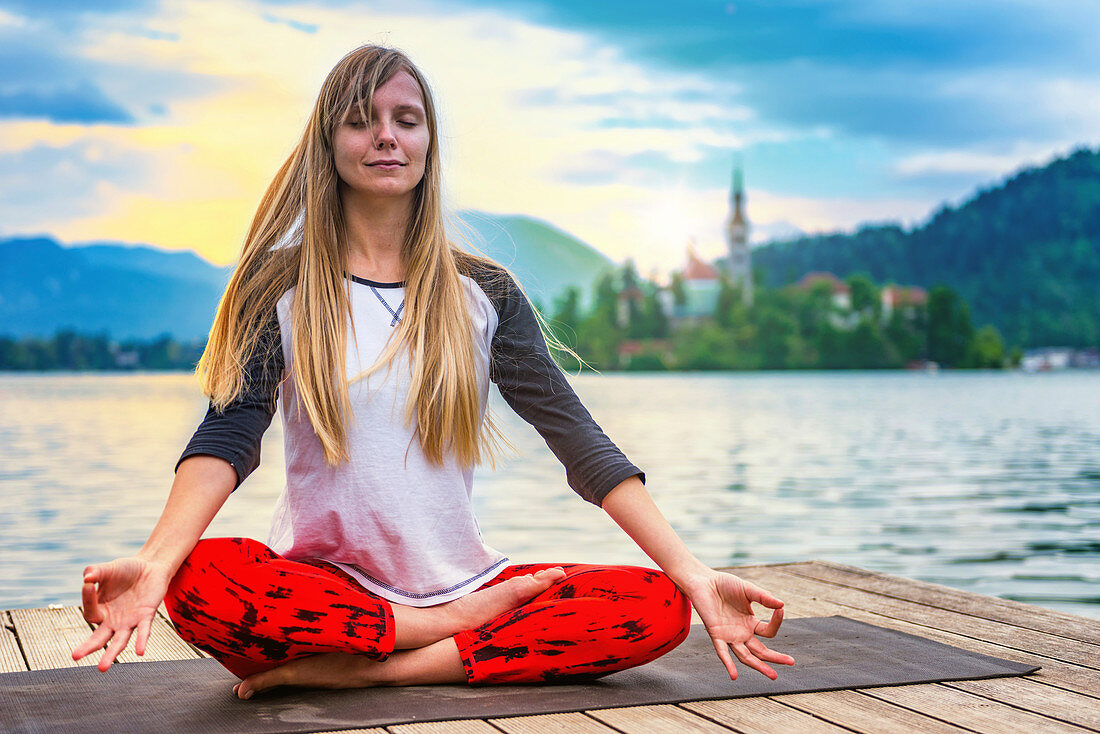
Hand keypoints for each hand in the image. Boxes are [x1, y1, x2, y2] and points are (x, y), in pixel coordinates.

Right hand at [72, 557, 172, 671]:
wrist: (150, 567)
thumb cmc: (126, 570)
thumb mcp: (108, 569)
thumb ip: (95, 571)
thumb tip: (87, 578)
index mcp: (100, 610)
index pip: (89, 612)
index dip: (87, 598)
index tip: (88, 583)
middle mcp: (112, 621)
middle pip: (98, 638)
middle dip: (87, 647)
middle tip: (75, 657)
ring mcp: (129, 621)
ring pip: (119, 641)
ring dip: (111, 654)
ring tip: (102, 668)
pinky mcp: (146, 616)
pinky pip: (143, 631)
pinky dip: (141, 641)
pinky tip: (140, 652)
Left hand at [682, 570, 794, 680]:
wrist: (703, 581)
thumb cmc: (725, 584)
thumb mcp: (748, 589)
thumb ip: (764, 597)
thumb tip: (782, 604)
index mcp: (750, 623)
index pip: (768, 631)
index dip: (776, 622)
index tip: (780, 609)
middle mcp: (741, 633)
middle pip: (761, 650)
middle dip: (775, 658)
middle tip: (791, 662)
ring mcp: (729, 636)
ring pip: (745, 656)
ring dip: (758, 666)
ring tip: (773, 675)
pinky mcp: (715, 634)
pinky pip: (722, 652)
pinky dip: (728, 664)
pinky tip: (734, 675)